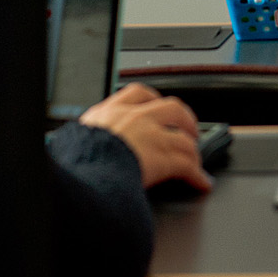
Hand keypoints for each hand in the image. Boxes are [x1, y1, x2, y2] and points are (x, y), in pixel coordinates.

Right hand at [80, 82, 211, 190]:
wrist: (82, 173)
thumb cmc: (76, 161)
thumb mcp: (77, 141)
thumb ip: (90, 138)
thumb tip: (82, 147)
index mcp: (110, 112)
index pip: (138, 93)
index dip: (154, 100)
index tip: (158, 106)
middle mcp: (135, 118)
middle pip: (172, 108)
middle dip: (185, 120)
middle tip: (188, 131)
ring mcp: (151, 136)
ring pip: (184, 138)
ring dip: (193, 150)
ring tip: (196, 159)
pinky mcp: (163, 158)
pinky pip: (188, 165)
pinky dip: (198, 174)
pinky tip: (201, 182)